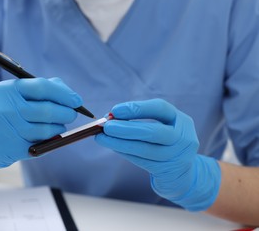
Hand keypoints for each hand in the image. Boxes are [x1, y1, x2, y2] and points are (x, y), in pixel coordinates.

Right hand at [0, 78, 81, 178]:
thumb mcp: (18, 94)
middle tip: (72, 114)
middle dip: (66, 113)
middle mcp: (4, 108)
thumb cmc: (8, 111)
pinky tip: (48, 137)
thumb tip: (71, 96)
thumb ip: (45, 88)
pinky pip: (40, 145)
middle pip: (47, 110)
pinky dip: (49, 140)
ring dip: (59, 128)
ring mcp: (5, 129)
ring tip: (59, 126)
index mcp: (8, 89)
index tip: (77, 101)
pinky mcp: (8, 148)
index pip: (42, 87)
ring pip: (45, 130)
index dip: (64, 94)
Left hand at [95, 99, 220, 210]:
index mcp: (181, 121)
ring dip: (119, 142)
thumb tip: (110, 118)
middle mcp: (183, 138)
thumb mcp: (160, 128)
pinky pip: (142, 161)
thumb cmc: (165, 145)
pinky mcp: (168, 172)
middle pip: (153, 132)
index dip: (137, 108)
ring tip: (102, 138)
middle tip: (106, 126)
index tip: (115, 110)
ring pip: (144, 149)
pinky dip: (125, 152)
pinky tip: (113, 146)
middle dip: (126, 128)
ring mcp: (177, 157)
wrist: (183, 176)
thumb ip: (139, 121)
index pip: (160, 108)